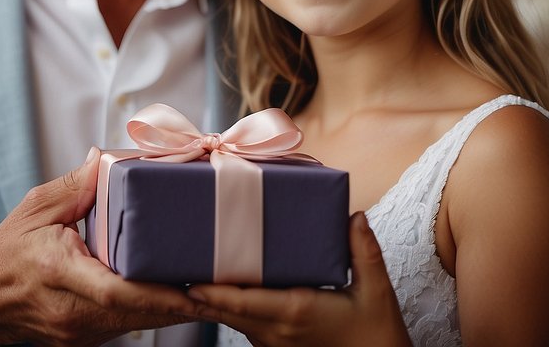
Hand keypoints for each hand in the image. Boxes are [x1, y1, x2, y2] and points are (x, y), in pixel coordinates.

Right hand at [0, 147, 202, 345]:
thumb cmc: (9, 252)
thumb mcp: (38, 207)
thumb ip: (77, 185)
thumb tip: (107, 155)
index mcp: (59, 271)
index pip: (118, 291)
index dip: (162, 294)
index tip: (199, 288)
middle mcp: (71, 309)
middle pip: (138, 313)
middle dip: (183, 303)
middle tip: (225, 286)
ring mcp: (78, 332)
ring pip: (136, 325)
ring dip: (172, 309)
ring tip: (212, 289)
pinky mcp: (83, 340)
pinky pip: (125, 327)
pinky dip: (151, 312)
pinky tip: (176, 295)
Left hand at [186, 212, 410, 346]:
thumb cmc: (376, 334)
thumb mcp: (375, 291)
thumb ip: (363, 250)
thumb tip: (353, 214)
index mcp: (295, 311)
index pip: (243, 302)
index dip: (212, 294)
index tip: (188, 281)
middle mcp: (276, 330)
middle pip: (226, 312)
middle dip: (199, 294)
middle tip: (172, 269)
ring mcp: (273, 343)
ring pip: (232, 320)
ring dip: (212, 301)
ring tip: (189, 272)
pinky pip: (244, 326)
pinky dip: (229, 309)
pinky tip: (220, 291)